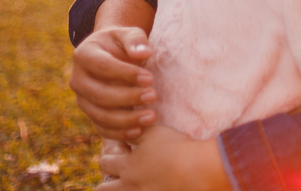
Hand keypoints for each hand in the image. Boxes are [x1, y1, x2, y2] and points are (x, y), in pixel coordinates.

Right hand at [70, 26, 156, 139]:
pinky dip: (119, 133)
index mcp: (83, 55)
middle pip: (100, 94)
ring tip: (151, 116)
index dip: (126, 74)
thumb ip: (135, 40)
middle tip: (153, 96)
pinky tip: (139, 131)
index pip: (103, 67)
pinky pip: (102, 128)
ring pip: (100, 115)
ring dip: (126, 119)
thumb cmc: (122, 43)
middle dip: (128, 98)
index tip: (150, 78)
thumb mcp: (129, 33)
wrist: (110, 54)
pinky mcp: (90, 114)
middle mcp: (78, 79)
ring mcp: (82, 99)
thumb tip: (144, 53)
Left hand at [98, 125, 229, 190]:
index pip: (104, 162)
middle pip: (103, 189)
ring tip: (133, 180)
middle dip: (108, 179)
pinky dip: (141, 189)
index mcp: (126, 166)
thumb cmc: (174, 147)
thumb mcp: (152, 132)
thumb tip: (123, 116)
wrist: (197, 169)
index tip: (123, 148)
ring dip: (120, 188)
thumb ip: (134, 126)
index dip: (110, 154)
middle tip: (122, 169)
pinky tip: (151, 183)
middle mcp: (129, 185)